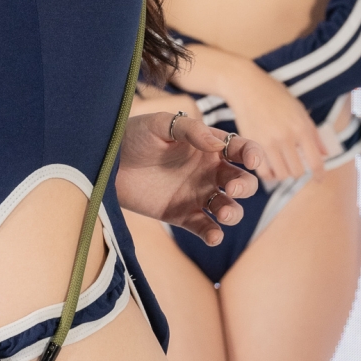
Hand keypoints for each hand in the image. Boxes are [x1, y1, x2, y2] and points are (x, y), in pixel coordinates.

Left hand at [116, 109, 264, 246]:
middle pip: (242, 182)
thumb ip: (188, 129)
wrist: (107, 162)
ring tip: (223, 213)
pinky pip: (205, 228)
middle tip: (232, 189)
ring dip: (233, 213)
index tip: (251, 161)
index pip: (241, 150)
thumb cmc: (133, 136)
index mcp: (208, 146)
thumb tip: (217, 144)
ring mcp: (197, 195)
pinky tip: (213, 236)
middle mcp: (208, 172)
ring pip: (228, 208)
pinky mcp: (182, 215)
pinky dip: (213, 234)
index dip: (253, 154)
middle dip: (245, 187)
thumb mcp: (158, 124)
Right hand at [180, 53, 325, 184]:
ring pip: (280, 174)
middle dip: (299, 171)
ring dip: (283, 172)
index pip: (315, 161)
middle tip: (296, 165)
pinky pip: (263, 171)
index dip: (319, 174)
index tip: (319, 178)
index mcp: (301, 128)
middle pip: (297, 171)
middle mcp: (285, 137)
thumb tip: (325, 154)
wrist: (247, 87)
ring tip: (282, 165)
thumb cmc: (276, 96)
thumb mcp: (300, 111)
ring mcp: (267, 142)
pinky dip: (268, 173)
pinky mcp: (251, 144)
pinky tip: (269, 166)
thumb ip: (314, 134)